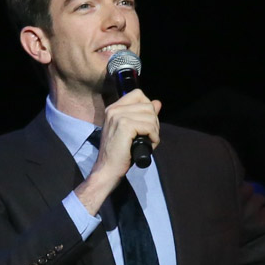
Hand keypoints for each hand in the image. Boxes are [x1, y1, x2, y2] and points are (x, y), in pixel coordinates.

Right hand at [76, 90, 161, 214]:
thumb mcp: (132, 131)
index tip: (146, 123)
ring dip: (154, 132)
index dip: (148, 107)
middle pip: (148, 106)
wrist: (107, 169)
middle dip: (154, 122)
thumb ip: (143, 115)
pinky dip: (154, 138)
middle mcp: (114, 109)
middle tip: (148, 137)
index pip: (138, 94)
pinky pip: (149, 126)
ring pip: (151, 116)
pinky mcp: (125, 125)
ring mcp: (118, 116)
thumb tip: (157, 102)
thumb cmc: (119, 153)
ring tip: (147, 143)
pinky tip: (148, 146)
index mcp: (114, 108)